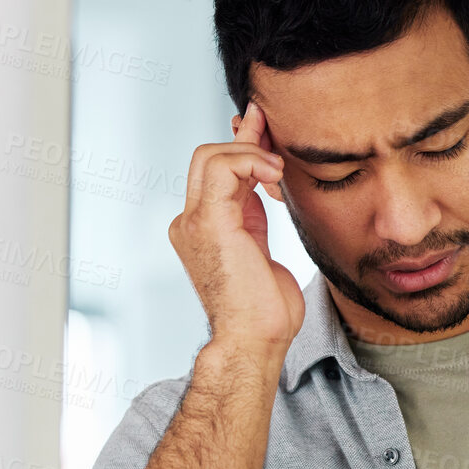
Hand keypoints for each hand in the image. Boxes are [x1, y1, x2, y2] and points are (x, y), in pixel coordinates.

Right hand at [169, 102, 305, 357]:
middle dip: (245, 138)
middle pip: (207, 156)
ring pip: (211, 155)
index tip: (263, 128)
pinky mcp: (209, 222)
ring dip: (251, 151)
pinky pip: (224, 167)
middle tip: (274, 132)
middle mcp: (190, 222)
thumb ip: (255, 215)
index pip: (213, 171)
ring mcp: (194, 222)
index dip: (240, 145)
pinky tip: (274, 174)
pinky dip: (251, 160)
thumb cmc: (264, 311)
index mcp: (203, 228)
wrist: (254, 340)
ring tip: (279, 171)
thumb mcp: (262, 249)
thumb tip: (266, 182)